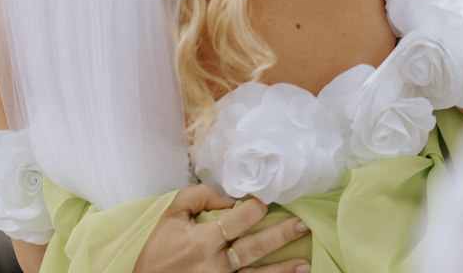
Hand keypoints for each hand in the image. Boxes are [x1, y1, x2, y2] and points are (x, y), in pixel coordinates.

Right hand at [134, 184, 309, 272]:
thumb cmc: (158, 250)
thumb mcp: (171, 216)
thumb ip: (198, 197)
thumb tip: (228, 197)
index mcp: (201, 241)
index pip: (237, 221)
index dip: (255, 208)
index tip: (267, 199)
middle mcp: (214, 264)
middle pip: (254, 248)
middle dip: (280, 236)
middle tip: (302, 226)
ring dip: (282, 270)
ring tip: (305, 263)